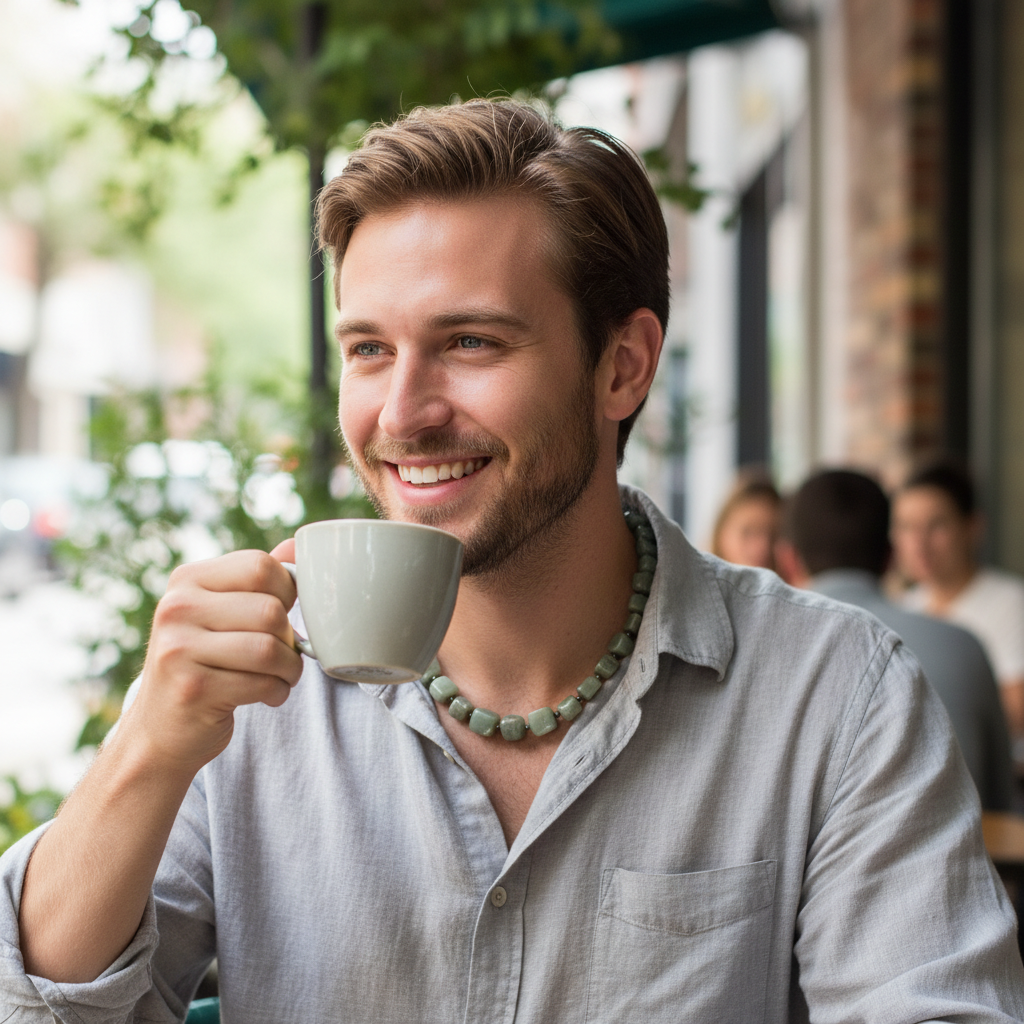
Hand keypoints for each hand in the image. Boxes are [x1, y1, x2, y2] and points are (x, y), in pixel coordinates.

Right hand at [124, 548, 303, 775]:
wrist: (160, 729)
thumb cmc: (204, 663)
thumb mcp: (221, 612)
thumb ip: (257, 579)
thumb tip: (297, 543)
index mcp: (188, 580)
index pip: (260, 566)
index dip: (287, 591)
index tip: (283, 613)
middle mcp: (177, 608)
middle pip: (270, 610)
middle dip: (292, 639)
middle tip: (284, 655)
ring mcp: (179, 649)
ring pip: (270, 648)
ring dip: (289, 669)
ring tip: (280, 675)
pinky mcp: (191, 689)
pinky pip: (262, 683)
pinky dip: (277, 692)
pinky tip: (266, 695)